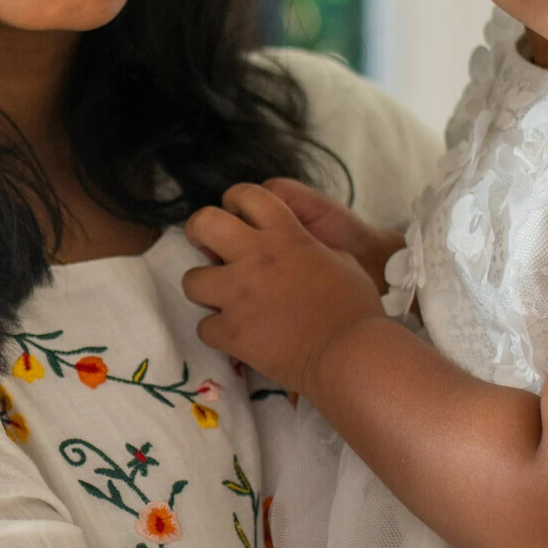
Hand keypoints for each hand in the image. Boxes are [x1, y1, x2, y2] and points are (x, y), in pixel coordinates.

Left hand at [183, 182, 390, 398]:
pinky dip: (217, 332)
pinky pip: (204, 327)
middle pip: (203, 223)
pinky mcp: (231, 331)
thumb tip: (308, 250)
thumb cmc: (355, 308)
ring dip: (204, 289)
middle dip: (199, 232)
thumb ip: (315, 249)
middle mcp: (254, 257)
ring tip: (221, 300)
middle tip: (209, 249)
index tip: (238, 219)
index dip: (236, 202)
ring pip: (191, 279)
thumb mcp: (343, 262)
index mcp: (285, 234)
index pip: (246, 194)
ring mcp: (237, 294)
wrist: (349, 353)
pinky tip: (235, 336)